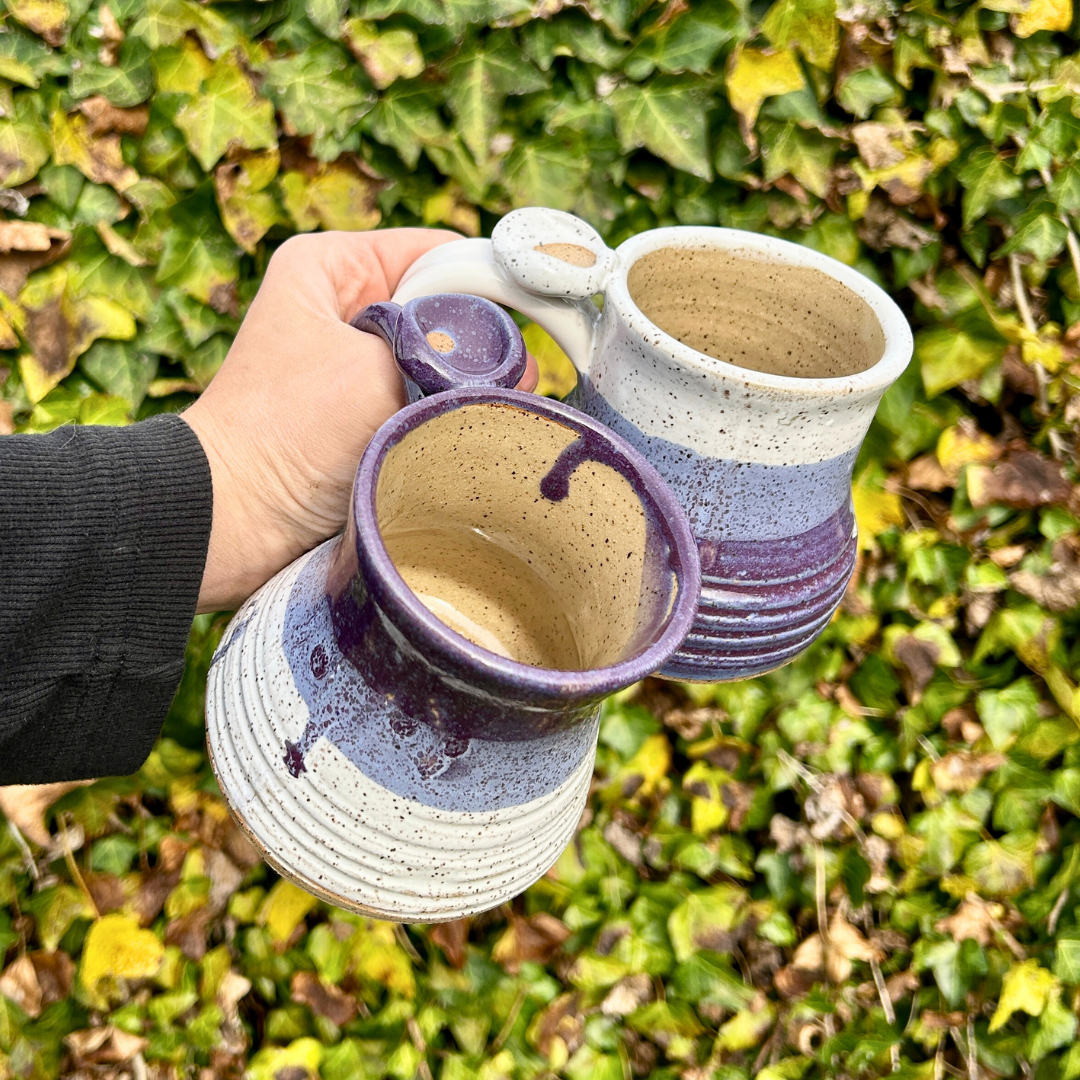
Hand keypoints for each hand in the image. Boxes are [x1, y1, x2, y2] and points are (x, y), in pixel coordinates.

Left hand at [182, 229, 538, 612]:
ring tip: (488, 414)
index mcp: (336, 266)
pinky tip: (469, 435)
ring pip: (443, 362)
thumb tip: (518, 362)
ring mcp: (358, 364)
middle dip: (486, 346)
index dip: (496, 282)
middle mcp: (348, 306)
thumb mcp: (376, 368)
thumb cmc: (286, 432)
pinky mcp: (366, 416)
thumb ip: (452, 351)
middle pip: (449, 309)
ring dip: (467, 388)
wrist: (232, 522)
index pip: (442, 253)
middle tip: (516, 382)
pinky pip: (427, 402)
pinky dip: (448, 418)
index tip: (547, 317)